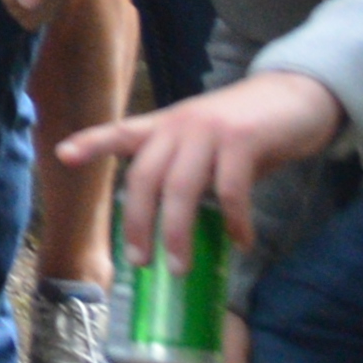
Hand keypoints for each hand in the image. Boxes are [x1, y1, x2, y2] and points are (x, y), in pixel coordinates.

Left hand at [54, 70, 341, 283]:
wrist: (299, 95)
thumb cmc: (249, 129)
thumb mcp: (208, 144)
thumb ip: (187, 173)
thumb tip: (173, 228)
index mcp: (167, 126)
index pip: (122, 132)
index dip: (92, 143)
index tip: (63, 155)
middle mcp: (180, 124)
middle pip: (145, 176)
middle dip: (139, 222)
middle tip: (140, 260)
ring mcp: (210, 130)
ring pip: (180, 188)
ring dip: (177, 232)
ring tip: (180, 266)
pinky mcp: (243, 139)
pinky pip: (230, 190)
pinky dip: (233, 221)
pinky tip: (240, 241)